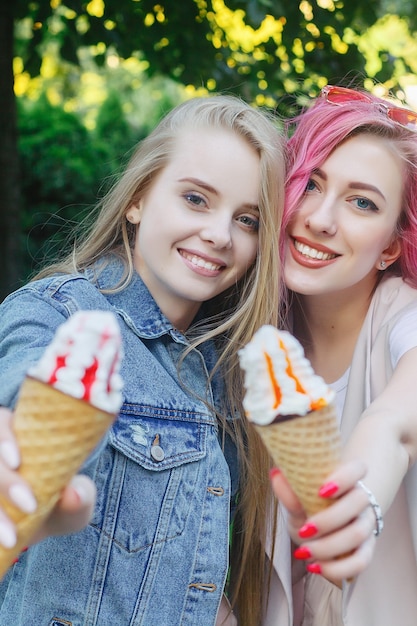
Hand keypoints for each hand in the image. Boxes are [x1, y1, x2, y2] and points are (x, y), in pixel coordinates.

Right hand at [0, 407, 95, 546]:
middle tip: (30, 507)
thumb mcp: (77, 499)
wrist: (38, 529)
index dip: (4, 440)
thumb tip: (73, 494)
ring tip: (11, 538)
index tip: (17, 462)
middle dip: (5, 483)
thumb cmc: (59, 502)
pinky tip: (0, 544)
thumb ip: (81, 496)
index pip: (1, 424)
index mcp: (16, 434)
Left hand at [270, 459, 377, 581]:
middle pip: (359, 501)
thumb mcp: (296, 501)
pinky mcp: (365, 550)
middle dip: (330, 518)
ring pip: (358, 534)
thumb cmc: (308, 508)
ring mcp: (366, 525)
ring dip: (329, 546)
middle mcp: (361, 501)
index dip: (345, 477)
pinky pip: (360, 562)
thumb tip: (276, 474)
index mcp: (347, 480)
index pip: (358, 468)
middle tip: (305, 529)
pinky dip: (337, 568)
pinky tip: (315, 567)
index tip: (321, 490)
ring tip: (303, 551)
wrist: (317, 532)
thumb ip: (290, 491)